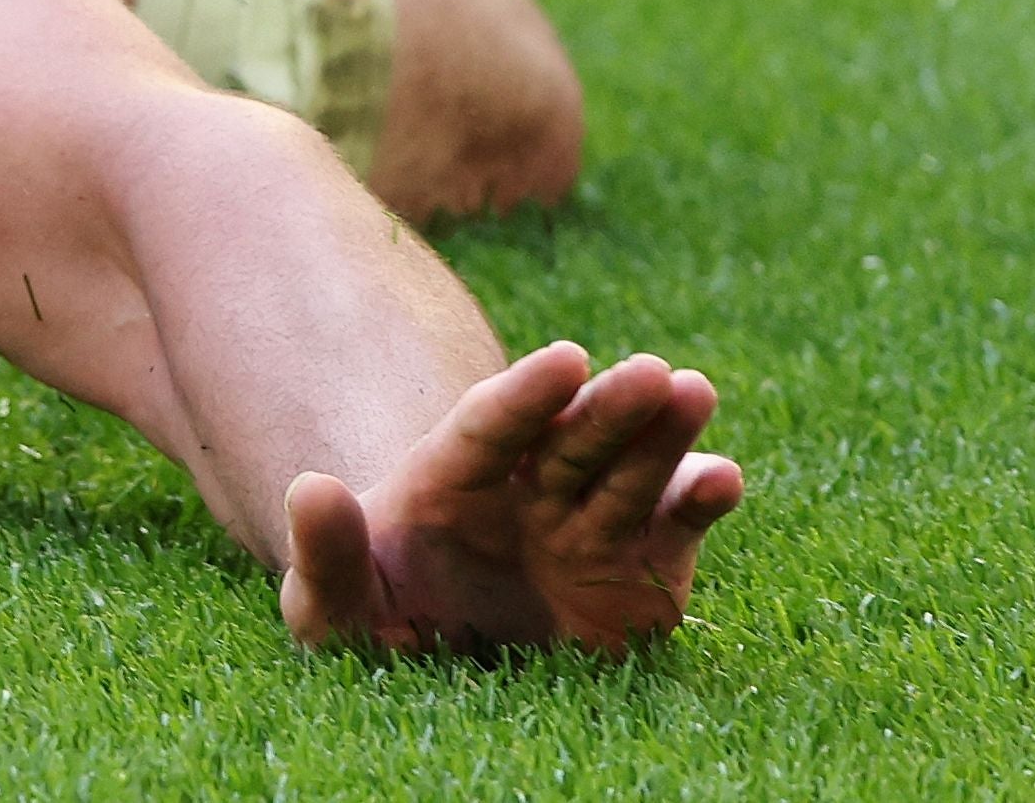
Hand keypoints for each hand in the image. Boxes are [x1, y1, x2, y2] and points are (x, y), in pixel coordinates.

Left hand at [282, 342, 745, 653]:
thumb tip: (311, 488)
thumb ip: (323, 552)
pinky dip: (699, 501)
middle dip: (607, 406)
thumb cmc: (373, 626)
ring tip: (693, 392)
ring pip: (627, 469)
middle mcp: (524, 491)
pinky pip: (672, 529)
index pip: (488, 427)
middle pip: (568, 438)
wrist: (437, 676)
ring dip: (663, 434)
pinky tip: (722, 479)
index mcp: (448, 481)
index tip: (565, 358)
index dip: (525, 395)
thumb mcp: (330, 605)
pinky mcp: (639, 569)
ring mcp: (585, 525)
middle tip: (652, 372)